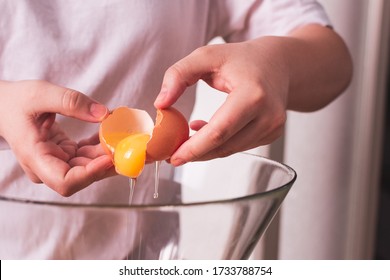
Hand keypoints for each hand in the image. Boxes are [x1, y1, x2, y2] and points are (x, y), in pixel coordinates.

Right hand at [0, 80, 114, 195]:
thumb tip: (104, 113)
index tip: (108, 158)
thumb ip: (71, 102)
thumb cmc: (16, 101)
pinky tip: (111, 131)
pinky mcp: (65, 154)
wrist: (4, 106)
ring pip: (89, 166)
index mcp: (35, 157)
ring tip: (125, 137)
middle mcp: (47, 166)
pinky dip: (101, 145)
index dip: (89, 174)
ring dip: (108, 153)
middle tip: (129, 147)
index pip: (64, 181)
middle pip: (82, 176)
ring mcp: (57, 162)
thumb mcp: (40, 94)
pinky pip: (88, 155)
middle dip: (106, 163)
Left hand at [154, 39, 288, 164]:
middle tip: (174, 154)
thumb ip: (178, 75)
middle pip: (225, 146)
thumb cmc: (241, 59)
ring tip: (190, 133)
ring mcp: (273, 128)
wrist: (277, 64)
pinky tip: (210, 129)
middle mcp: (268, 115)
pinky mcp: (272, 134)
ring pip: (231, 149)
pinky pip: (239, 146)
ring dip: (207, 148)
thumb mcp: (206, 56)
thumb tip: (161, 104)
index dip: (194, 148)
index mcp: (253, 94)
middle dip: (196, 153)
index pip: (219, 131)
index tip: (174, 157)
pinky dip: (221, 143)